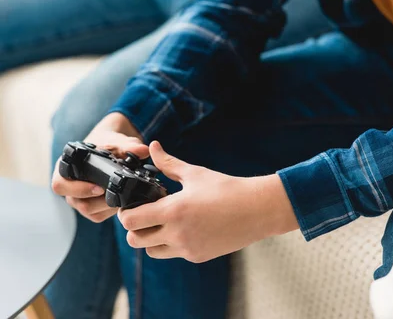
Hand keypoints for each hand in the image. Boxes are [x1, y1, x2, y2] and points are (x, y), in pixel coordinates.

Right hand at [52, 113, 147, 222]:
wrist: (111, 148)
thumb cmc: (107, 142)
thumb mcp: (116, 141)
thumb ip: (128, 146)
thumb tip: (143, 151)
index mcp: (65, 168)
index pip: (60, 185)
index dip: (77, 189)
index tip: (98, 188)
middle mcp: (69, 186)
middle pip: (76, 202)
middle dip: (98, 201)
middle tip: (115, 195)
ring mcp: (79, 199)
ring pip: (89, 211)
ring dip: (107, 205)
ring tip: (123, 195)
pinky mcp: (92, 209)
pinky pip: (98, 216)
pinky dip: (111, 210)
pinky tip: (123, 200)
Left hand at [118, 142, 298, 262]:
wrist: (256, 210)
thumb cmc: (226, 189)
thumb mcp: (194, 173)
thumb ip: (168, 163)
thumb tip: (152, 146)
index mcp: (173, 211)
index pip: (132, 221)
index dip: (126, 213)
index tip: (131, 205)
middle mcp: (177, 234)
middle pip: (136, 240)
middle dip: (135, 228)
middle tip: (144, 214)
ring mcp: (187, 248)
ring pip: (152, 251)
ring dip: (151, 238)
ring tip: (162, 221)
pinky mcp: (197, 256)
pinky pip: (173, 253)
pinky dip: (172, 243)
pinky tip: (183, 227)